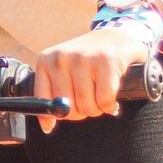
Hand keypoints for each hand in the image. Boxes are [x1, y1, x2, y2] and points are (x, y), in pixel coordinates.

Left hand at [33, 24, 153, 127]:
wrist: (118, 35)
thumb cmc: (90, 59)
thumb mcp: (64, 70)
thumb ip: (53, 95)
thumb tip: (47, 127)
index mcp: (46, 61)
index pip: (43, 102)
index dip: (57, 114)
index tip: (65, 114)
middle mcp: (61, 58)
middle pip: (68, 109)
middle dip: (82, 111)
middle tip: (90, 99)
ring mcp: (83, 58)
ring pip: (87, 106)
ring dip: (98, 108)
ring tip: (101, 96)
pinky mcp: (105, 61)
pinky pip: (105, 100)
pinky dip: (110, 105)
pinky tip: (112, 96)